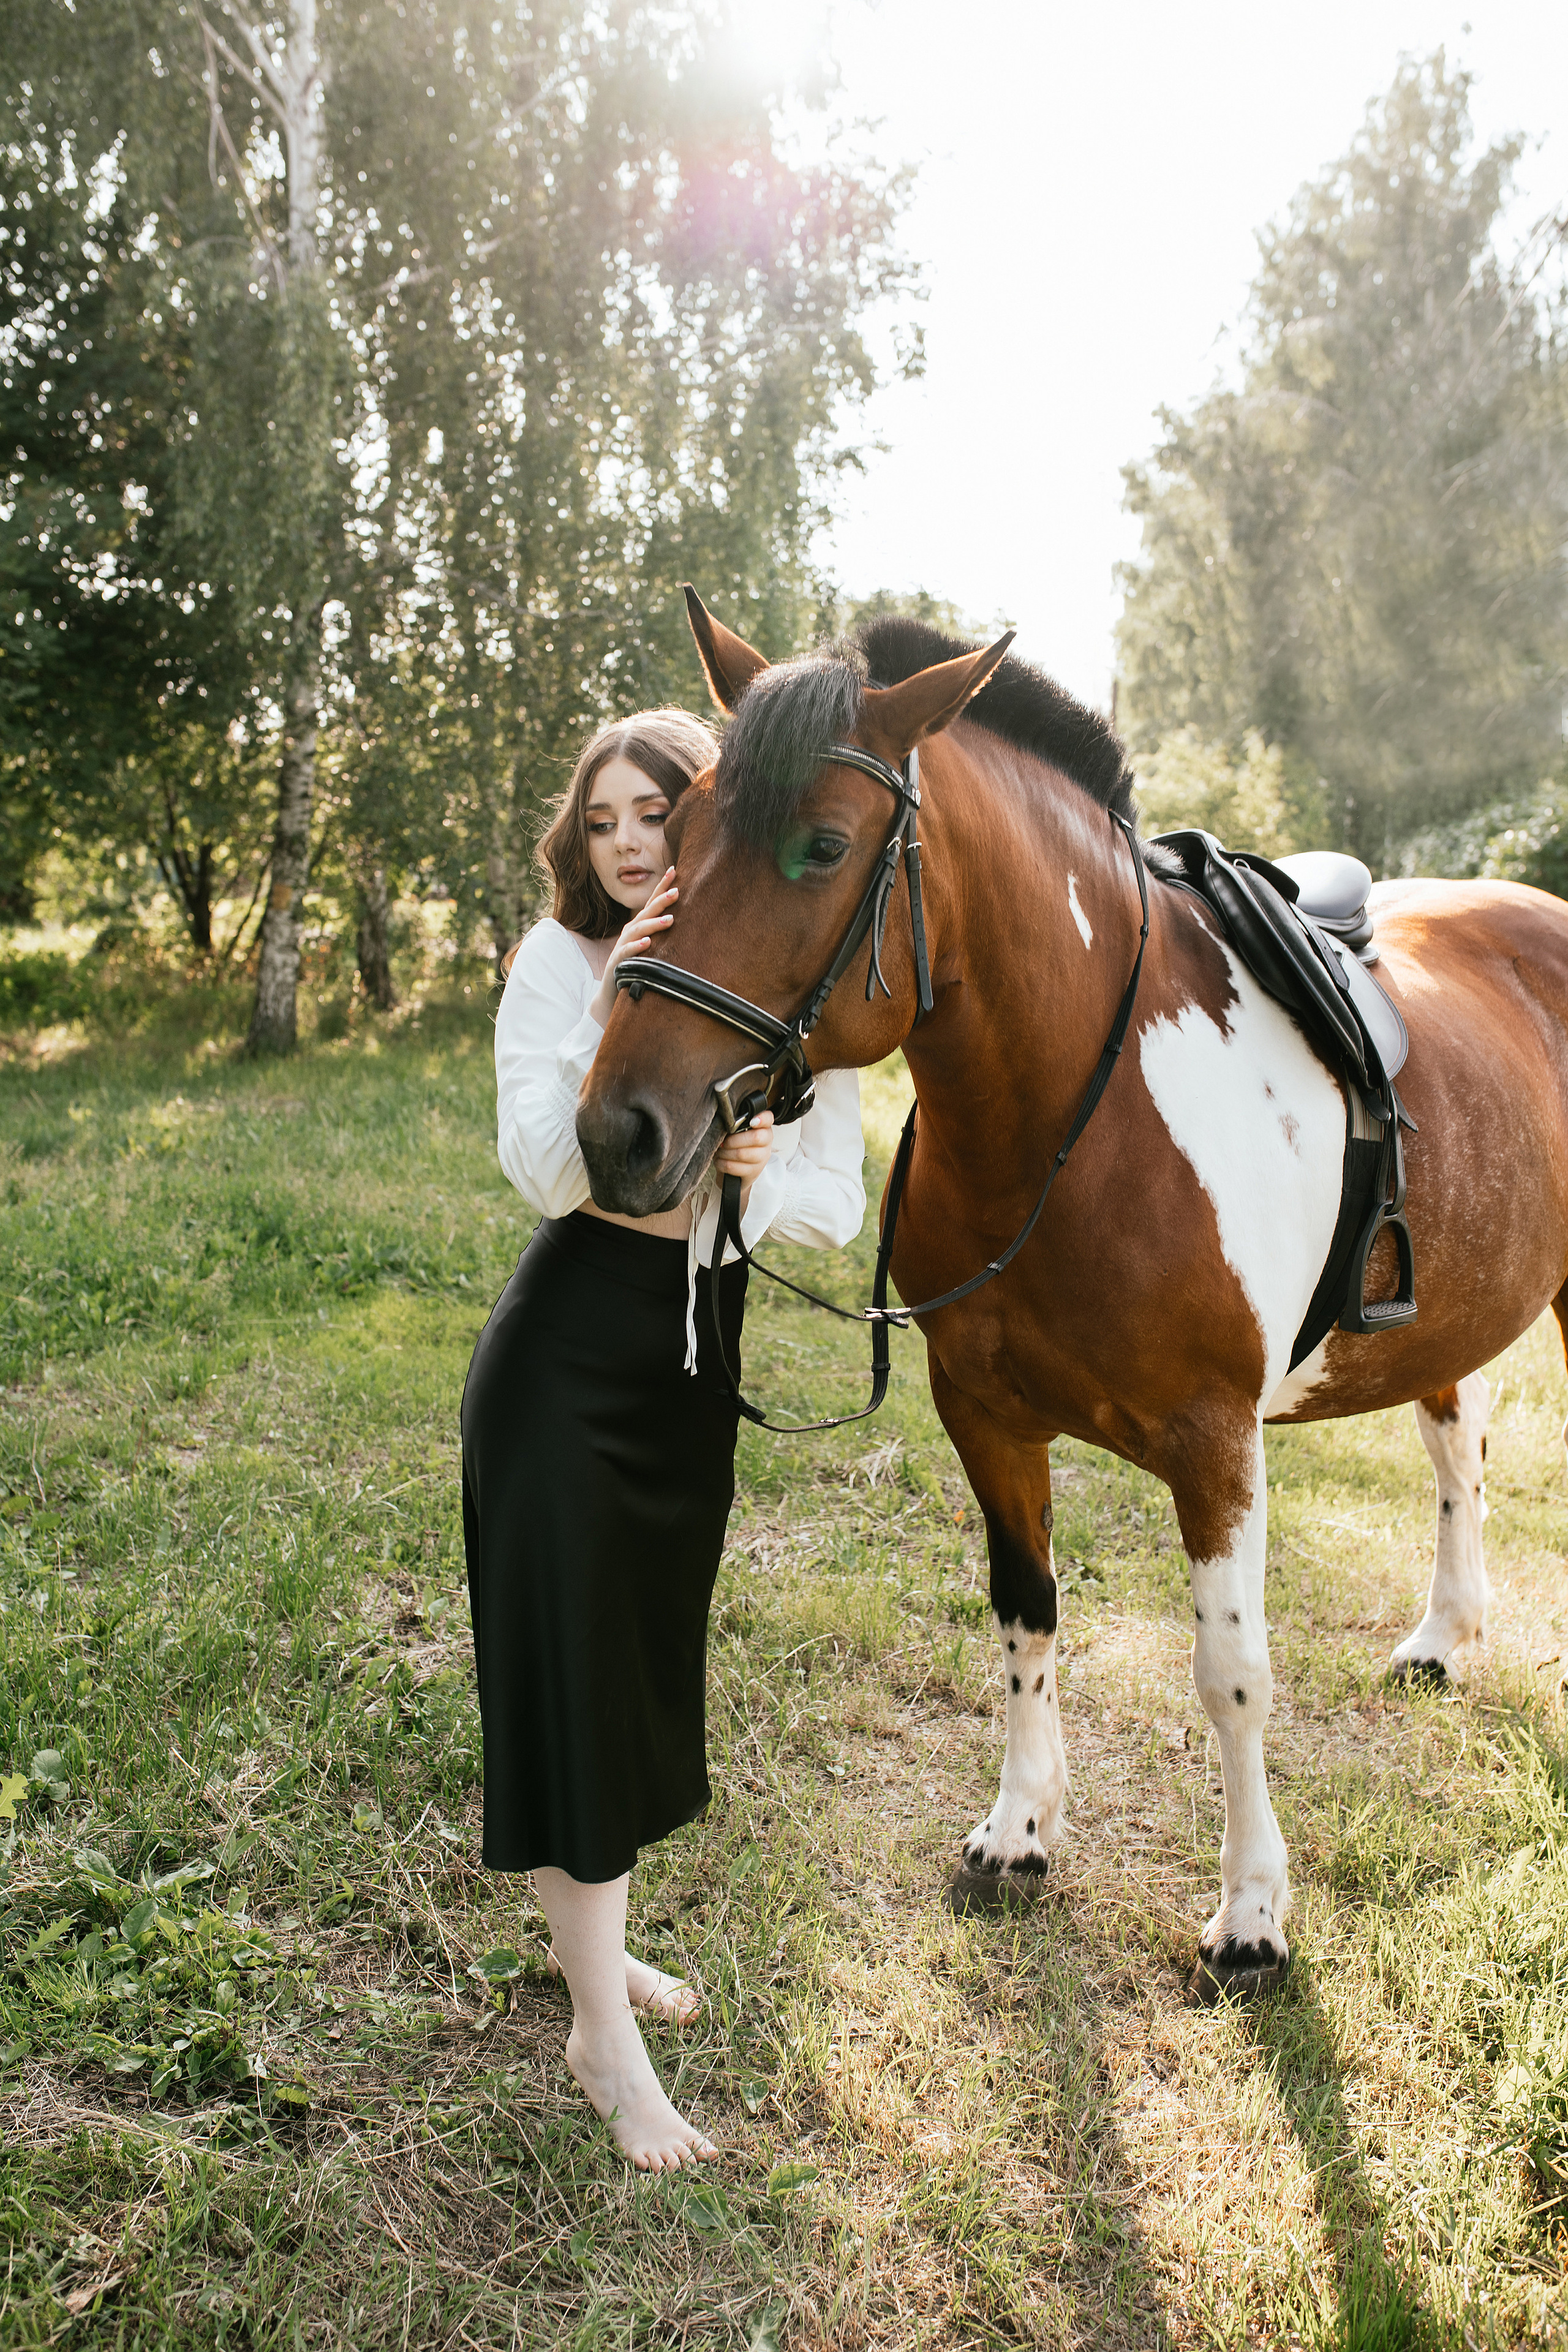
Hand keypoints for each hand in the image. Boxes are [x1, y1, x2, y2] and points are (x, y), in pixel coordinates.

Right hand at [589, 868, 676, 1026]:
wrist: (612, 994)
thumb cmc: (635, 968)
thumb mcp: (650, 948)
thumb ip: (661, 934)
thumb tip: (684, 919)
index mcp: (639, 927)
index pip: (651, 903)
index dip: (661, 886)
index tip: (674, 870)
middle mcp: (630, 932)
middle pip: (646, 912)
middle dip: (661, 901)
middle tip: (677, 891)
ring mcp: (623, 946)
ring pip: (638, 931)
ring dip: (653, 924)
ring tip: (670, 920)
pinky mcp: (618, 962)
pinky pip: (627, 952)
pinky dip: (637, 947)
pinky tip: (647, 943)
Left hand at [713, 1108, 773, 1213]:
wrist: (738, 1173)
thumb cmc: (736, 1147)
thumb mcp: (738, 1133)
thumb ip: (735, 1125)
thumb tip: (725, 1123)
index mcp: (763, 1128)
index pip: (768, 1119)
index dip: (762, 1119)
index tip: (752, 1121)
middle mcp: (766, 1143)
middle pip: (755, 1137)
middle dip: (732, 1140)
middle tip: (722, 1142)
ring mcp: (761, 1159)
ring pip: (741, 1153)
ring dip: (724, 1152)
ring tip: (719, 1151)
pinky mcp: (753, 1173)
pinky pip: (733, 1166)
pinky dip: (721, 1163)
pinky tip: (720, 1160)